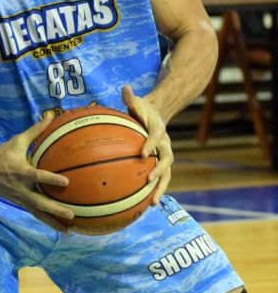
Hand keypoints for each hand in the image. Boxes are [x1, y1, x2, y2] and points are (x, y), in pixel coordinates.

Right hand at [0, 112, 73, 231]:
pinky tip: (60, 228)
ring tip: (68, 230)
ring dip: (53, 222)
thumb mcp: (17, 141)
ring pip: (38, 212)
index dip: (51, 179)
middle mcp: (21, 187)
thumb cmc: (0, 154)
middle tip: (71, 214)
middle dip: (55, 208)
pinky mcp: (19, 203)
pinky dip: (47, 221)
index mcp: (21, 171)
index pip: (37, 176)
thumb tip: (50, 115)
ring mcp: (19, 198)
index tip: (66, 182)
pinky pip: (35, 213)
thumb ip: (35, 131)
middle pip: (39, 201)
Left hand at [122, 85, 171, 204]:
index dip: (150, 144)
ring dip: (161, 187)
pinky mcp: (162, 162)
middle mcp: (165, 143)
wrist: (157, 114)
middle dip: (159, 170)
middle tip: (149, 179)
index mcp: (158, 129)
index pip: (155, 136)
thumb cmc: (141, 109)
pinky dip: (156, 190)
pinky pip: (161, 178)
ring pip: (167, 174)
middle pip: (167, 159)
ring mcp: (165, 154)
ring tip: (152, 202)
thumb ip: (130, 97)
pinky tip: (146, 204)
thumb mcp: (136, 102)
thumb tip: (125, 87)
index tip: (142, 153)